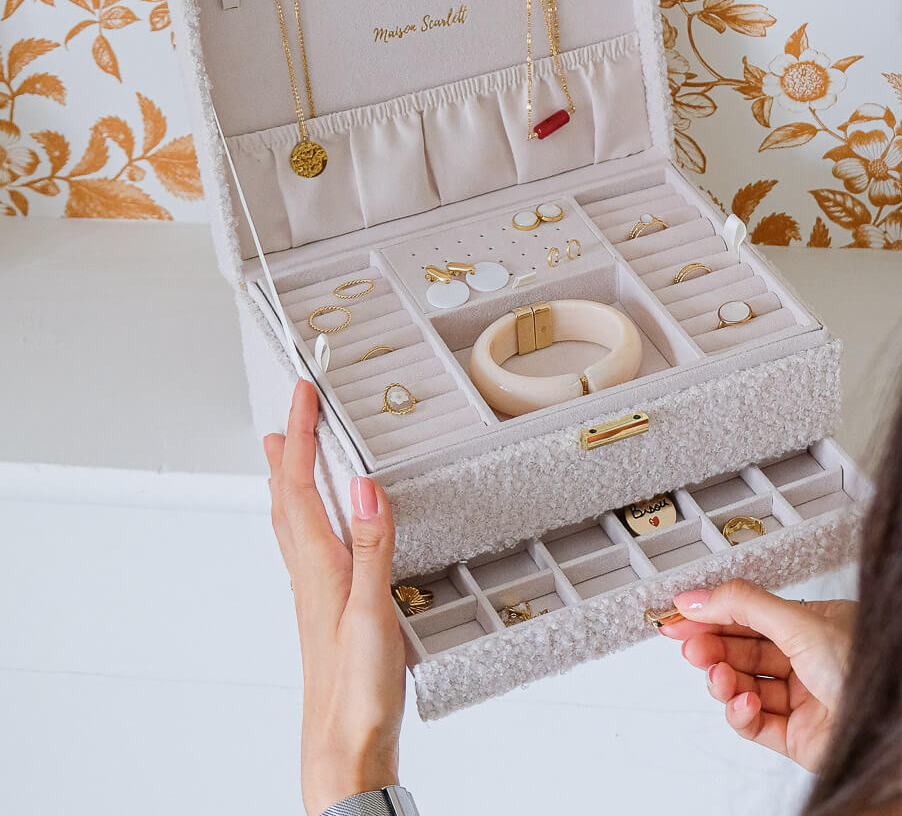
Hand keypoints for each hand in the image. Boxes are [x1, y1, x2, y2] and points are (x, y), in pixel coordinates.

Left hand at [264, 379, 405, 815]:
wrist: (343, 748)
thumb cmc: (355, 691)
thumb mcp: (373, 612)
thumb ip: (372, 547)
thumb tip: (364, 487)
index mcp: (318, 566)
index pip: (302, 484)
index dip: (303, 433)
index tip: (303, 393)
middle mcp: (309, 574)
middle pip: (287, 497)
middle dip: (288, 449)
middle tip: (288, 414)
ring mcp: (314, 592)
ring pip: (293, 521)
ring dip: (291, 479)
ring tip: (290, 455)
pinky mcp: (326, 608)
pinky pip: (308, 545)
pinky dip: (307, 515)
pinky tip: (322, 527)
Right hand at [659, 579, 854, 771]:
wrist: (895, 729)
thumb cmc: (868, 671)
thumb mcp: (800, 622)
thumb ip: (744, 604)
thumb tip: (699, 595)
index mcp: (816, 625)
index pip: (753, 613)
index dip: (715, 611)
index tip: (681, 611)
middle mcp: (809, 660)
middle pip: (744, 649)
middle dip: (713, 645)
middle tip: (688, 643)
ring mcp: (803, 700)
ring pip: (745, 685)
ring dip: (723, 679)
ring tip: (716, 674)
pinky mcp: (798, 738)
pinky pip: (756, 723)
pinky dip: (741, 713)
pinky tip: (740, 701)